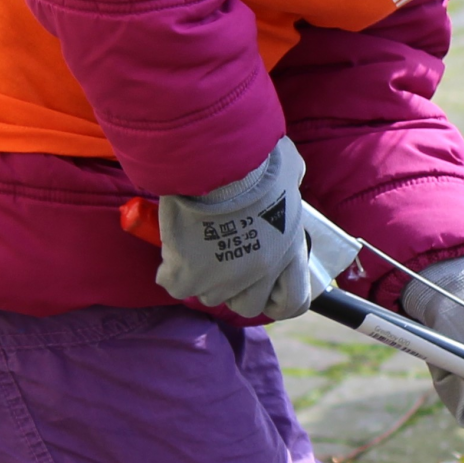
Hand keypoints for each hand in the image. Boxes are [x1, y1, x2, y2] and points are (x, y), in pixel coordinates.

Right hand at [155, 138, 310, 319]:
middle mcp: (261, 271)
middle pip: (246, 305)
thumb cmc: (255, 157)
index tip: (264, 284)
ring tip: (195, 248)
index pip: (292, 302)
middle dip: (235, 288)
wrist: (217, 159)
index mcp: (288, 252)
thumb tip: (289, 173)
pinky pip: (175, 285)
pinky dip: (171, 272)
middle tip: (222, 259)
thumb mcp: (289, 170)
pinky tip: (172, 252)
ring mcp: (225, 277)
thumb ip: (291, 182)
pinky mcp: (189, 272)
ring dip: (202, 276)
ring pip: (209, 295)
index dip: (277, 298)